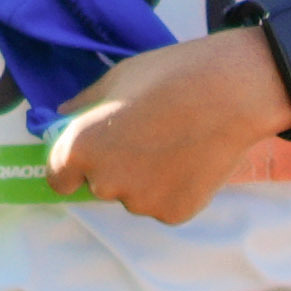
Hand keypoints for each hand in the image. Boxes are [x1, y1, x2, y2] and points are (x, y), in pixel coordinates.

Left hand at [42, 25, 290, 224]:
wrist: (232, 92)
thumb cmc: (171, 76)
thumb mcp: (117, 79)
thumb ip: (83, 104)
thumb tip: (60, 115)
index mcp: (81, 148)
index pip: (58, 177)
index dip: (74, 165)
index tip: (96, 151)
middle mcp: (104, 183)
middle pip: (99, 185)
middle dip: (116, 166)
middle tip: (148, 134)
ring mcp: (140, 203)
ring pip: (135, 195)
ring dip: (147, 178)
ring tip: (176, 143)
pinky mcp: (173, 214)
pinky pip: (164, 204)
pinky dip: (175, 188)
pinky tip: (192, 159)